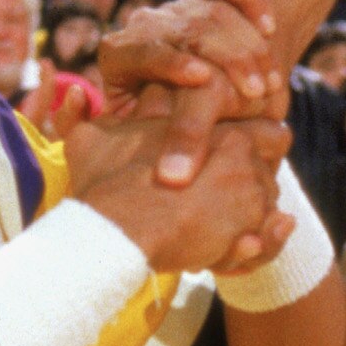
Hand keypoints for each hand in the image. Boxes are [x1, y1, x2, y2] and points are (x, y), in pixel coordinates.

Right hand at [65, 99, 291, 277]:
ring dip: (249, 222)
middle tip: (225, 204)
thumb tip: (74, 94)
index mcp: (218, 128)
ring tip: (217, 235)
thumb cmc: (103, 185)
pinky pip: (265, 243)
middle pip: (272, 172)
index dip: (260, 149)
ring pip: (268, 210)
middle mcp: (244, 156)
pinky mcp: (248, 231)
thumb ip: (83, 115)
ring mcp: (250, 194)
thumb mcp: (89, 140)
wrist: (114, 232)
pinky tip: (227, 250)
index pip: (272, 132)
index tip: (237, 165)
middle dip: (254, 189)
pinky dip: (251, 250)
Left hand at [97, 0, 283, 189]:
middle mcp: (145, 24)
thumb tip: (74, 98)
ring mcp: (176, 7)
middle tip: (255, 91)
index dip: (172, 63)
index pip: (143, 52)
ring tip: (270, 81)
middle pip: (187, 32)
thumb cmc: (151, 125)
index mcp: (117, 54)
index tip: (203, 79)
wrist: (182, 96)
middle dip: (227, 59)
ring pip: (212, 12)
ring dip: (247, 45)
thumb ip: (94, 126)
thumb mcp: (122, 129)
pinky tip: (268, 27)